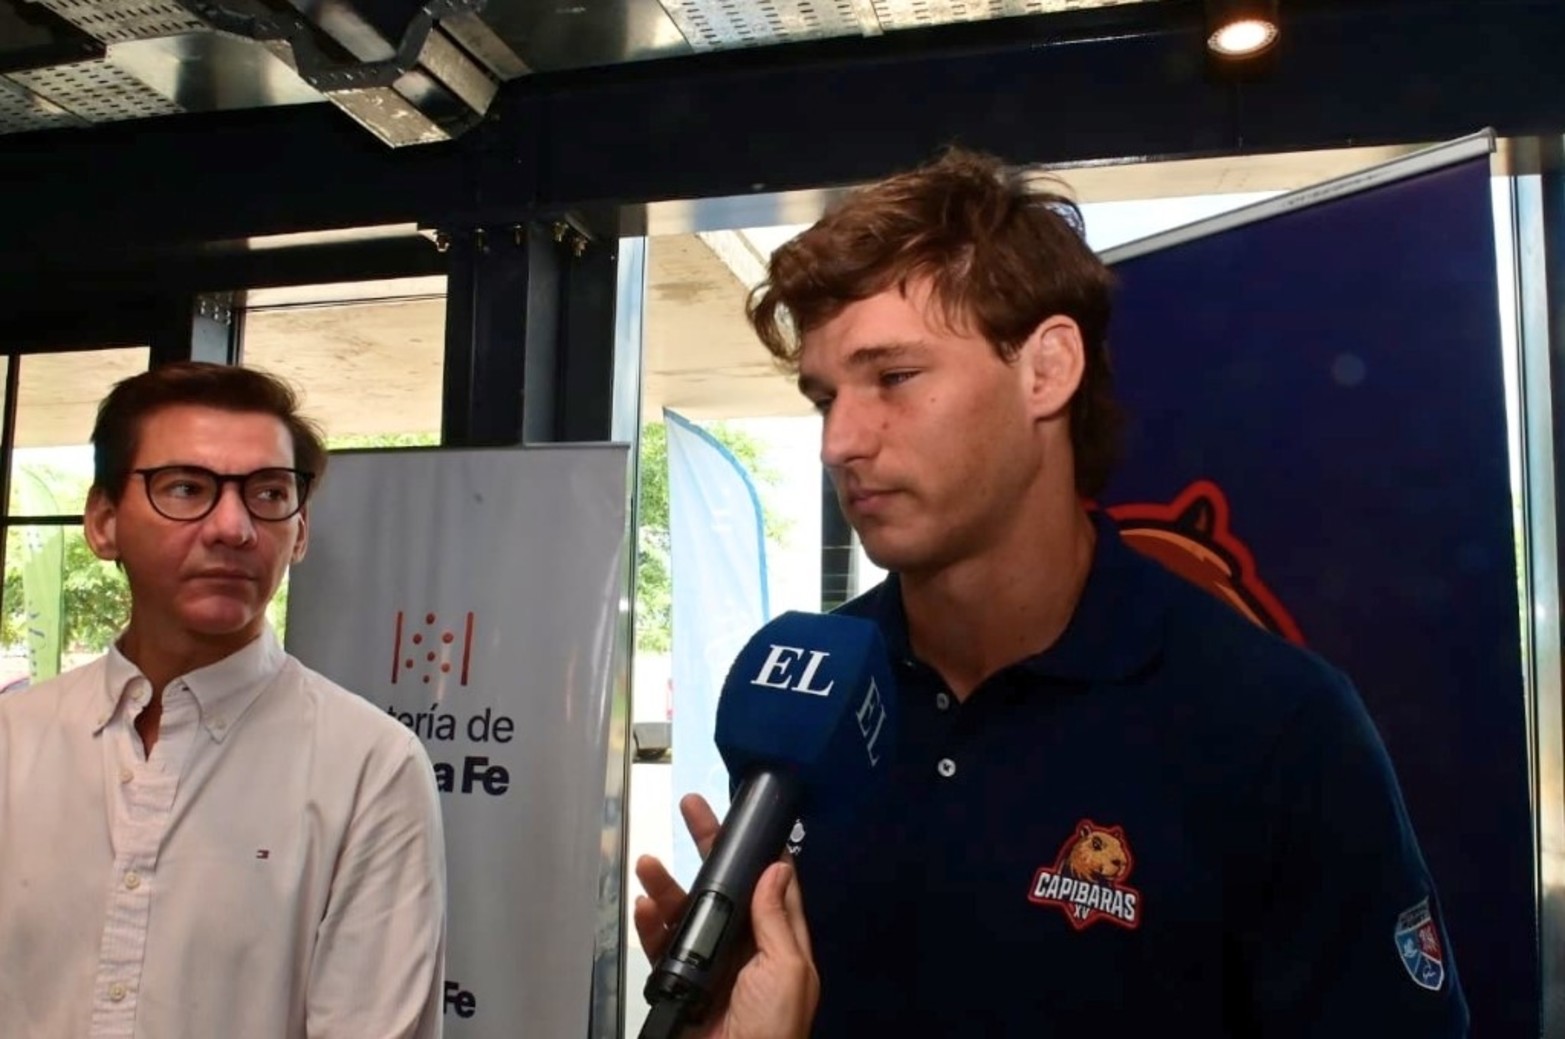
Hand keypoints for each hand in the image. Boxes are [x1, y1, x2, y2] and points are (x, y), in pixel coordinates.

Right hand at [634, 794, 818, 1038]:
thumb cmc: (774, 1028)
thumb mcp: (787, 970)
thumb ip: (777, 920)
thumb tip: (777, 868)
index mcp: (780, 943)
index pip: (772, 885)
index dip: (758, 849)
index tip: (744, 816)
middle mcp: (746, 948)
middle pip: (726, 888)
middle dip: (708, 848)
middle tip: (691, 808)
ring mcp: (711, 964)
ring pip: (687, 912)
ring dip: (668, 886)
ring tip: (649, 864)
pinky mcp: (681, 983)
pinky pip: (663, 947)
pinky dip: (651, 925)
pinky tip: (645, 907)